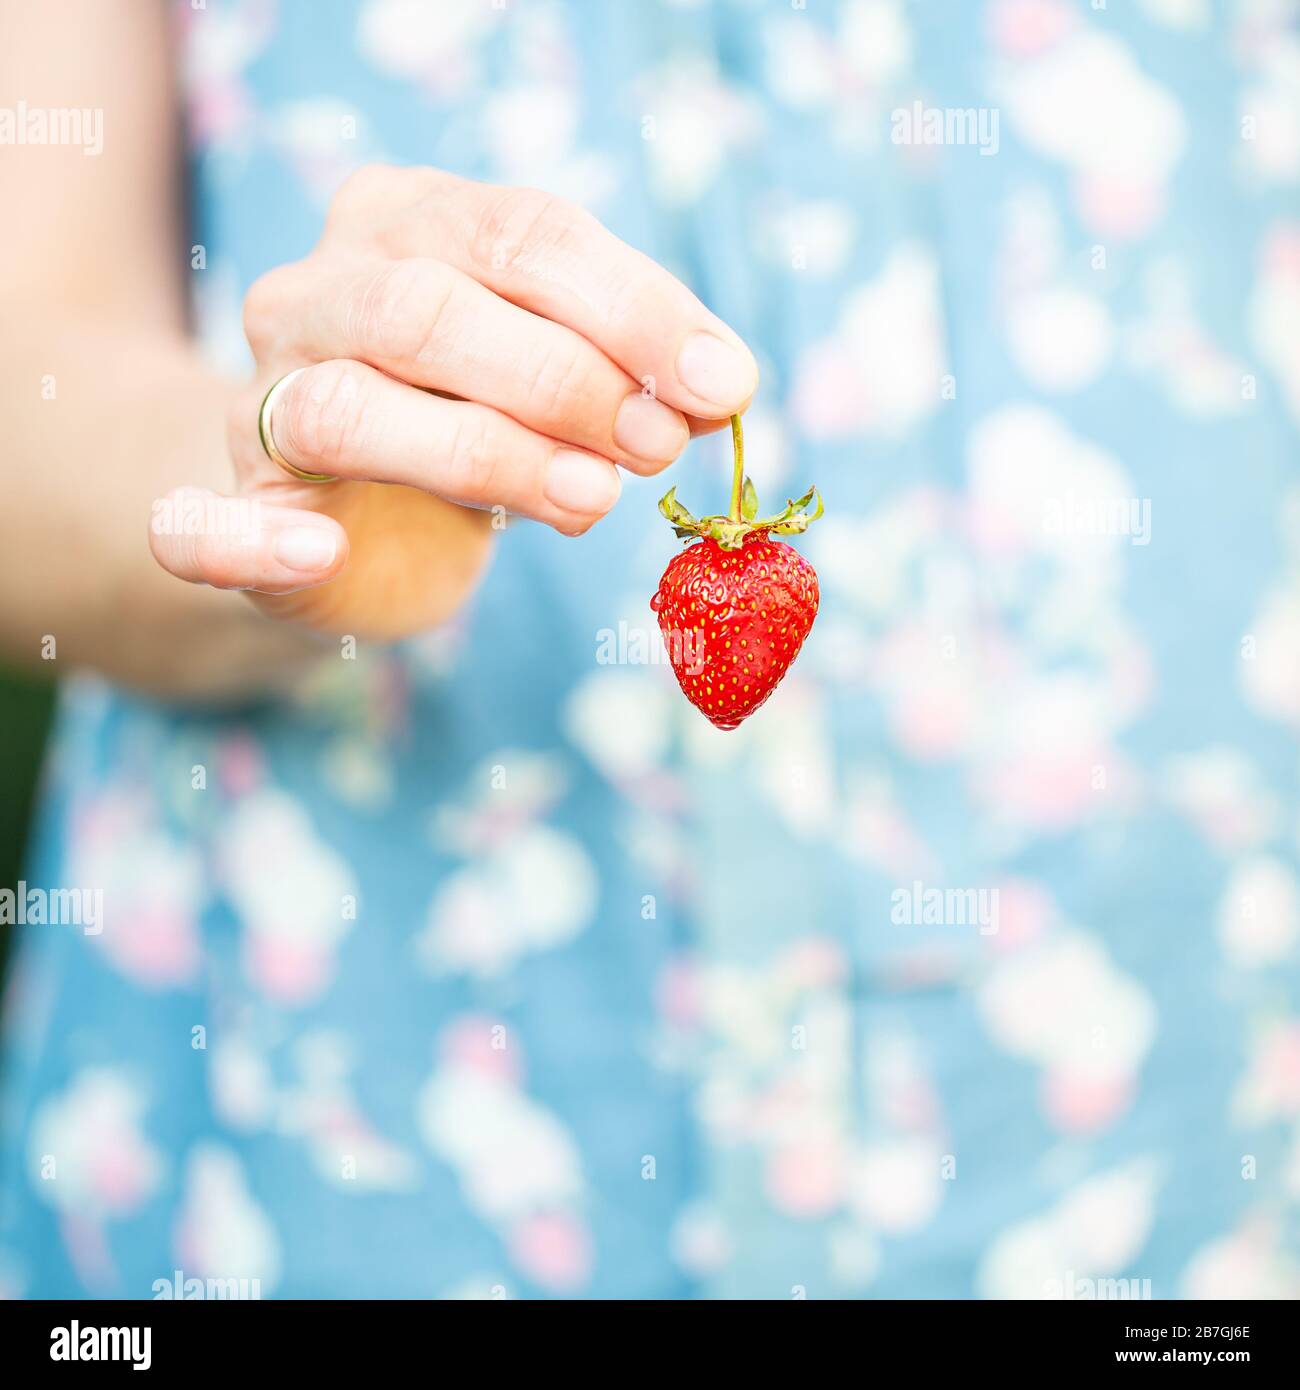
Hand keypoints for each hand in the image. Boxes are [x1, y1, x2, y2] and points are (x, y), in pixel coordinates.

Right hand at [148, 165, 758, 638]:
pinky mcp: (231, 507)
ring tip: (591, 499)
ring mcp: (261, 398)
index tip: (723, 380)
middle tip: (654, 445)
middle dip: (565, 380)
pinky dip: (249, 539)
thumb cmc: (478, 423)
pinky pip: (201, 523)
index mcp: (408, 222)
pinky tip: (317, 553)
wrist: (350, 515)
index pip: (523, 232)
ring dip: (481, 456)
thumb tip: (718, 387)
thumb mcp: (561, 376)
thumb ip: (626, 369)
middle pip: (431, 311)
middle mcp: (320, 291)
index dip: (633, 306)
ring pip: (349, 412)